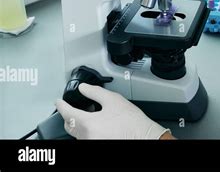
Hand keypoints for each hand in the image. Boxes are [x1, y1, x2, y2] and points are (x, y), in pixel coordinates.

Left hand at [55, 83, 171, 138]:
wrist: (144, 137)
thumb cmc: (132, 122)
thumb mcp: (114, 100)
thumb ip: (95, 92)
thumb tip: (84, 88)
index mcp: (88, 124)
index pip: (67, 113)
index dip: (61, 105)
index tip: (59, 102)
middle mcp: (86, 137)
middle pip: (69, 126)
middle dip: (69, 116)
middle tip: (73, 108)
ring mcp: (90, 143)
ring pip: (77, 133)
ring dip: (79, 123)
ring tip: (91, 115)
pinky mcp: (95, 146)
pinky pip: (86, 138)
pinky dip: (87, 131)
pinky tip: (98, 125)